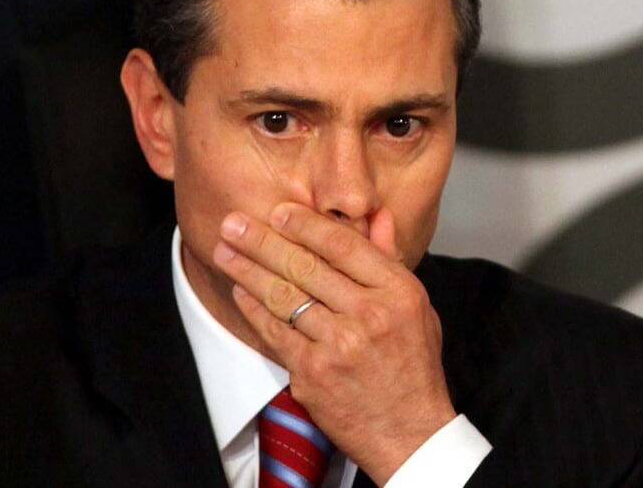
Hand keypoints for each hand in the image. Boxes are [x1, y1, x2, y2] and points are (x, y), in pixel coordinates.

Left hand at [212, 203, 456, 483]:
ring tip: (225, 251)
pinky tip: (240, 292)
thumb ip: (392, 260)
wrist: (410, 431)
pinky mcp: (313, 372)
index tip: (278, 211)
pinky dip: (254, 309)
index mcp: (398, 292)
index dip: (306, 224)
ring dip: (248, 271)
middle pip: (305, 266)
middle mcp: (369, 314)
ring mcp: (339, 344)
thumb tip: (379, 216)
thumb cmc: (413, 366)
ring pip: (284, 296)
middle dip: (263, 241)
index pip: (344, 245)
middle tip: (234, 223)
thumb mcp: (417, 308)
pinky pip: (274, 331)